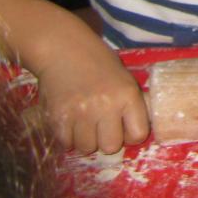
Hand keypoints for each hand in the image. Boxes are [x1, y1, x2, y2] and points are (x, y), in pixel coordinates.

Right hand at [35, 34, 147, 154]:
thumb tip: (138, 131)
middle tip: (101, 127)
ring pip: (87, 148)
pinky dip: (67, 137)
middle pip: (111, 147)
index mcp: (127, 94)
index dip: (131, 135)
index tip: (124, 128)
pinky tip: (69, 121)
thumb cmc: (99, 63)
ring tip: (83, 123)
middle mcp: (106, 106)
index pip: (138, 134)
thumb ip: (131, 104)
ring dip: (85, 139)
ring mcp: (81, 113)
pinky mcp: (58, 118)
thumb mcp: (124, 79)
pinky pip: (65, 143)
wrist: (64, 50)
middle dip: (106, 140)